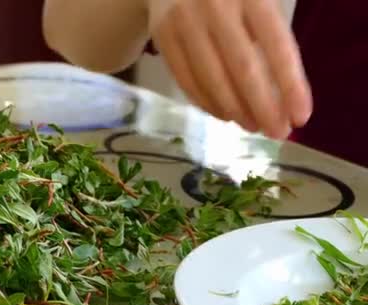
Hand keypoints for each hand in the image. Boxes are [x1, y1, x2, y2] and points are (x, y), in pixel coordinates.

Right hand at [150, 0, 311, 138]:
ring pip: (211, 80)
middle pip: (243, 69)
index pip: (277, 46)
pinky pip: (186, 80)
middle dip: (263, 107)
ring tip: (252, 126)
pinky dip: (206, 103)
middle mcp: (216, 7)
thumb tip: (284, 98)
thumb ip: (269, 37)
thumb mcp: (256, 1)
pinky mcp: (163, 36)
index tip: (301, 117)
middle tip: (276, 132)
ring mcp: (185, 22)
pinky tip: (222, 114)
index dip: (291, 86)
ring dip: (235, 111)